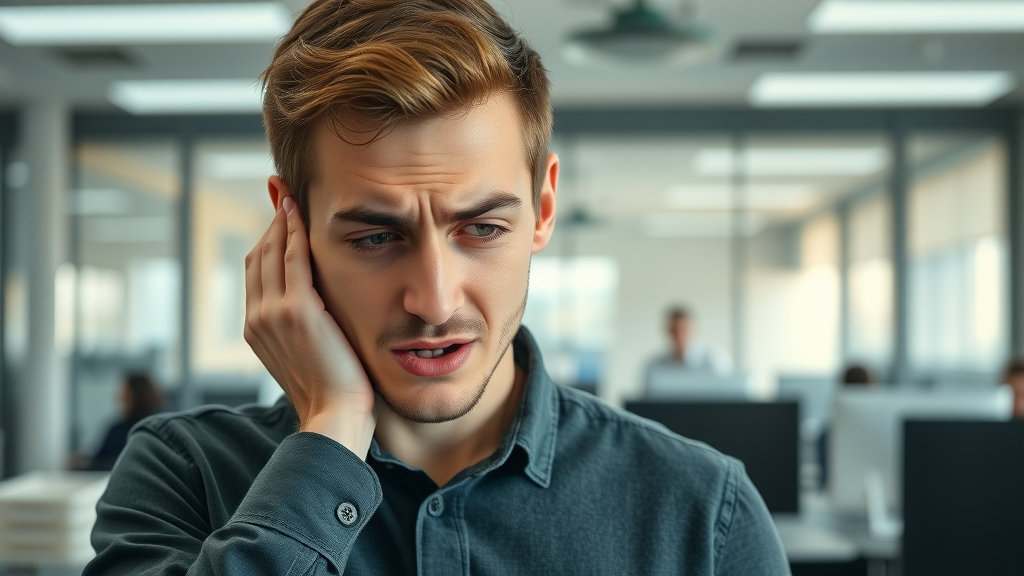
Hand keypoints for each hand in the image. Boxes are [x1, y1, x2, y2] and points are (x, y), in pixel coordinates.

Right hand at [244, 196, 375, 457]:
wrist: (334, 415)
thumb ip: (303, 328)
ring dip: (282, 222)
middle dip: (271, 225)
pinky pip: (293, 258)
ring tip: (292, 198)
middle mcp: (257, 318)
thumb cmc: (332, 391)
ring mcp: (273, 313)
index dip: (266, 243)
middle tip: (283, 196)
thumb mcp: (308, 354)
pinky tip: (300, 214)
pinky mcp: (297, 310)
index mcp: (256, 329)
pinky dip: (295, 232)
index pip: (256, 274)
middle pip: (258, 257)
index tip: (279, 220)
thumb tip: (315, 311)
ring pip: (272, 252)